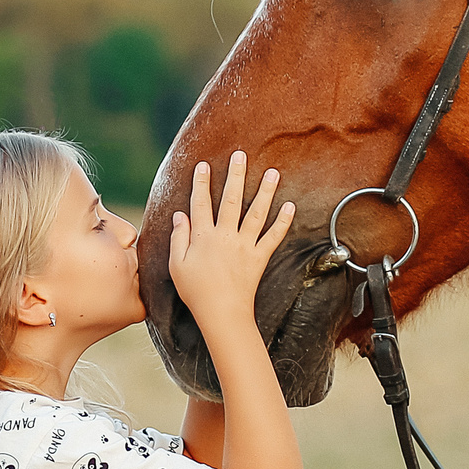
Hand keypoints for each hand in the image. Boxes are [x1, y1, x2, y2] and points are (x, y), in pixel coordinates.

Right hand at [168, 152, 295, 328]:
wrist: (222, 313)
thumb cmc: (196, 291)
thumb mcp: (177, 265)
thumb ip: (178, 238)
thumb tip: (180, 215)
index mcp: (203, 237)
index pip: (200, 204)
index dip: (201, 183)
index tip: (203, 166)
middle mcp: (225, 236)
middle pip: (230, 200)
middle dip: (235, 175)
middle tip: (240, 155)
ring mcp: (244, 246)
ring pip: (256, 213)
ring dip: (265, 191)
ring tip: (272, 172)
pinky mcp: (259, 257)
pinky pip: (273, 237)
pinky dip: (283, 222)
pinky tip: (291, 206)